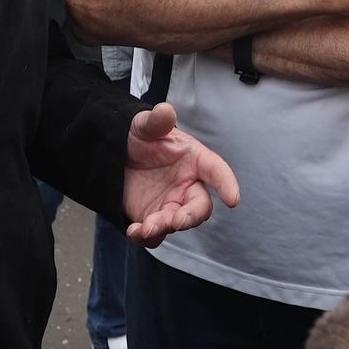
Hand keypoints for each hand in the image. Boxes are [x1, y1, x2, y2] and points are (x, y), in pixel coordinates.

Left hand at [123, 102, 239, 246]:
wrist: (115, 155)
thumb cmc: (138, 136)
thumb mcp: (144, 125)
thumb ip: (156, 120)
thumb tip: (165, 111)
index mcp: (195, 159)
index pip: (217, 171)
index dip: (227, 184)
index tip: (234, 199)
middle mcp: (187, 184)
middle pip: (200, 206)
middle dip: (191, 216)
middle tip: (175, 220)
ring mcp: (171, 204)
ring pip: (178, 223)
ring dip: (165, 228)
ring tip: (146, 226)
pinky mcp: (152, 218)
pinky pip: (155, 235)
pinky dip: (147, 237)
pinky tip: (134, 231)